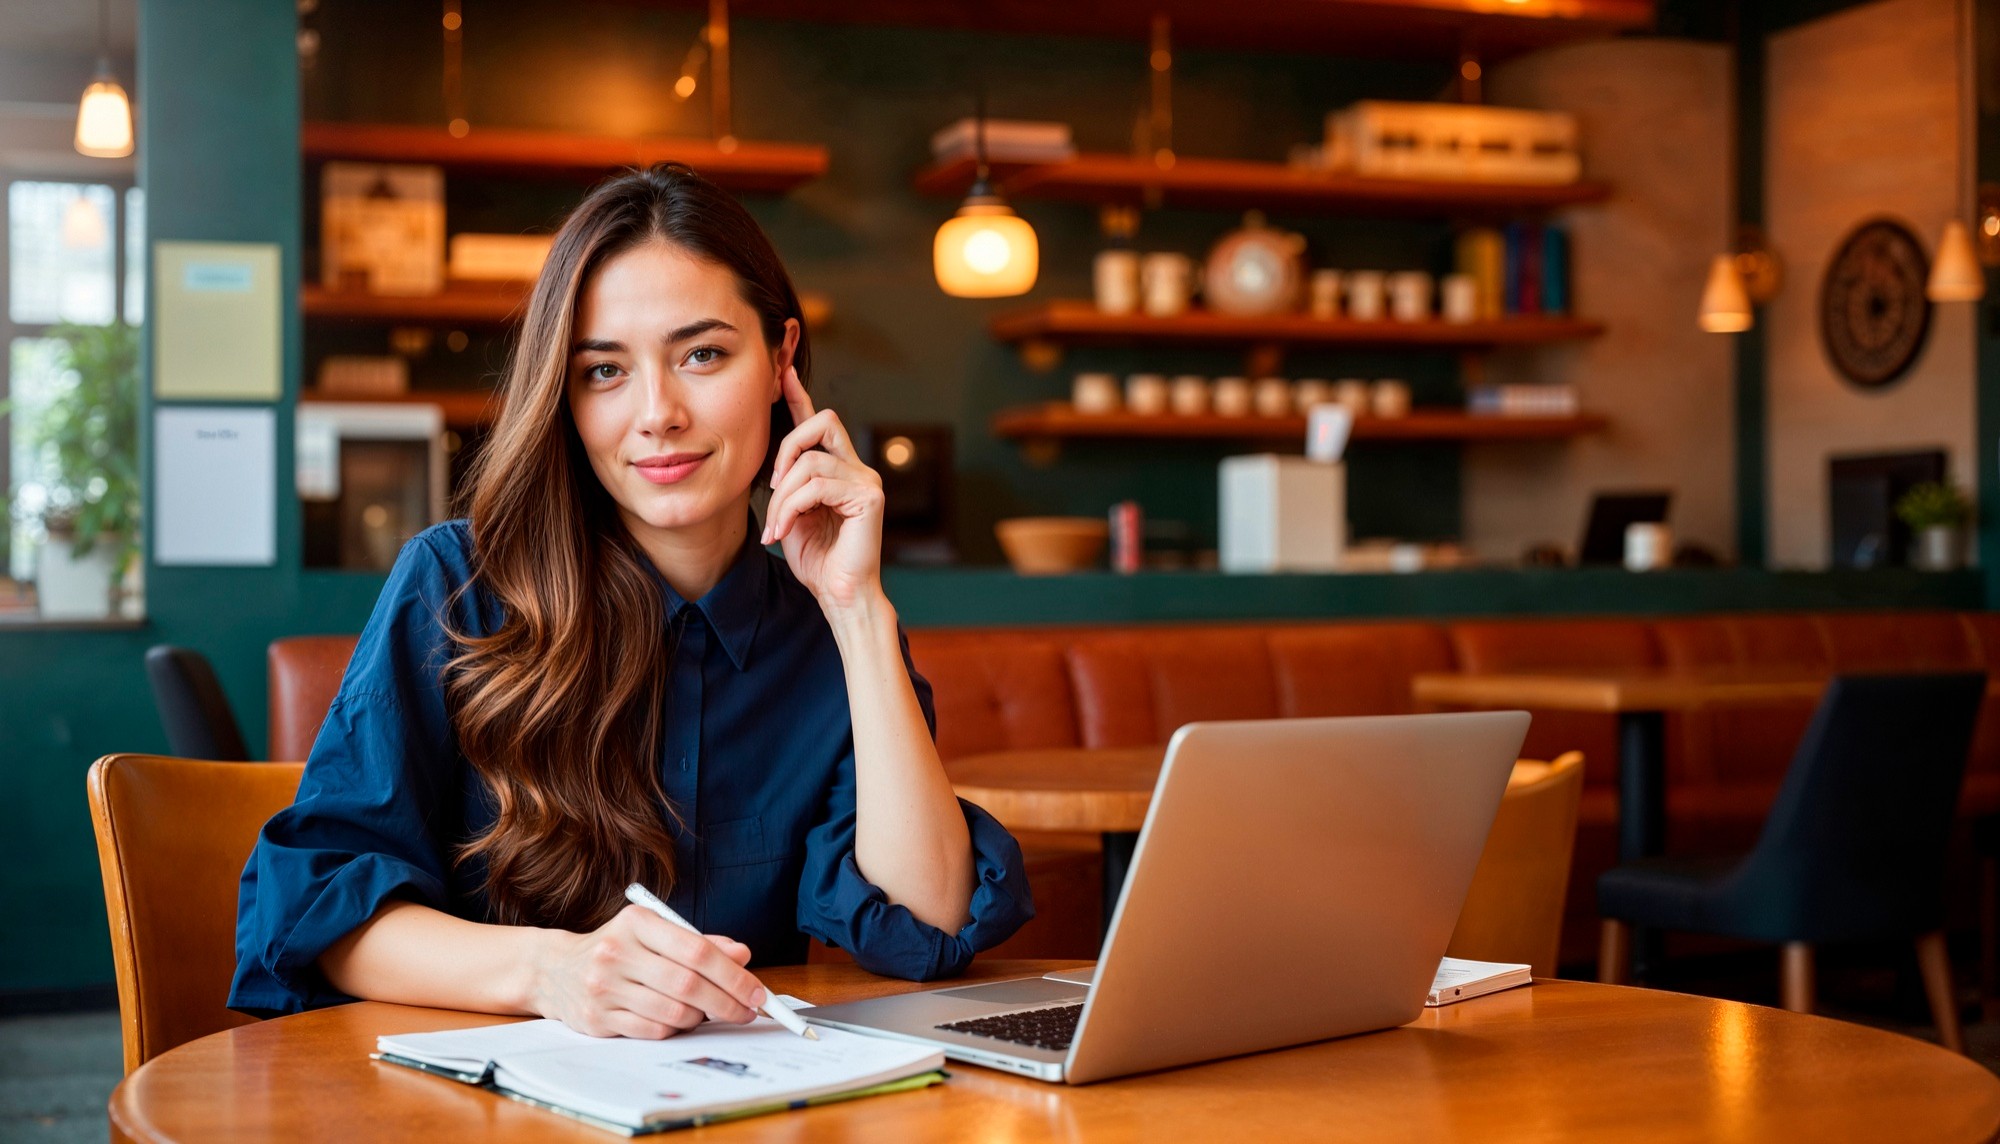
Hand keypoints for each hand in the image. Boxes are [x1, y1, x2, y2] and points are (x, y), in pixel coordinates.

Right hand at [528, 903, 761, 1038]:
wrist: (555, 969)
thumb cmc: (619, 949)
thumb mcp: (655, 933)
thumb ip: (700, 942)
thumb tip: (742, 955)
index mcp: (637, 922)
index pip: (696, 950)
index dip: (733, 975)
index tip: (756, 992)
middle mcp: (617, 951)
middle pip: (688, 984)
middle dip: (727, 1002)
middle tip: (748, 1012)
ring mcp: (604, 987)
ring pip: (673, 1011)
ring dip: (701, 1017)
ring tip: (707, 1012)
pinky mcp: (598, 1018)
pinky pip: (653, 1030)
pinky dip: (675, 1028)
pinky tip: (679, 1019)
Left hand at [762, 366, 885, 610]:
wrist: (839, 595)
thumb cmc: (818, 561)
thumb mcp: (793, 514)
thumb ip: (789, 485)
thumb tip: (774, 466)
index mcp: (839, 470)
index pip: (820, 424)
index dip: (800, 397)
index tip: (782, 373)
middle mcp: (858, 468)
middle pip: (824, 422)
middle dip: (788, 446)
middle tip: (772, 485)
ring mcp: (867, 480)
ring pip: (811, 461)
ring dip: (783, 496)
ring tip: (776, 527)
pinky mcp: (869, 497)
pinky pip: (817, 486)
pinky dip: (791, 508)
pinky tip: (784, 531)